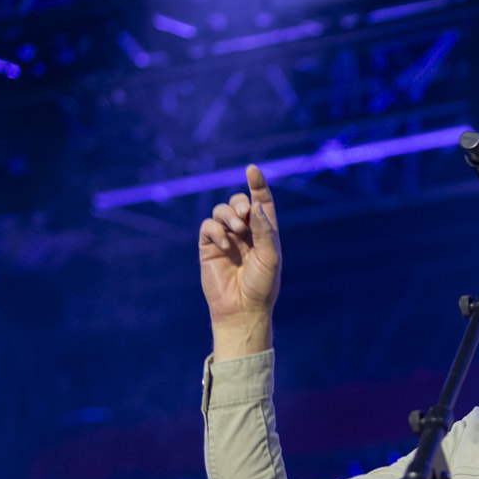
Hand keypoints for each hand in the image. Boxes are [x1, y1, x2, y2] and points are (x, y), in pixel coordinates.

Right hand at [199, 165, 279, 357]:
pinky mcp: (209, 247)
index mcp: (265, 232)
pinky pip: (208, 227)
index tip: (252, 169)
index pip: (261, 202)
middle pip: (239, 202)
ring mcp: (226, 238)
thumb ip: (263, 230)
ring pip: (221, 211)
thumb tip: (253, 206)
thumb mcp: (270, 257)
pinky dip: (216, 231)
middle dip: (240, 203)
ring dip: (228, 216)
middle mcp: (246, 232)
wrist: (242, 309)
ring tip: (235, 231)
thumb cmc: (262, 285)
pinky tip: (225, 245)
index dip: (257, 184)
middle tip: (245, 216)